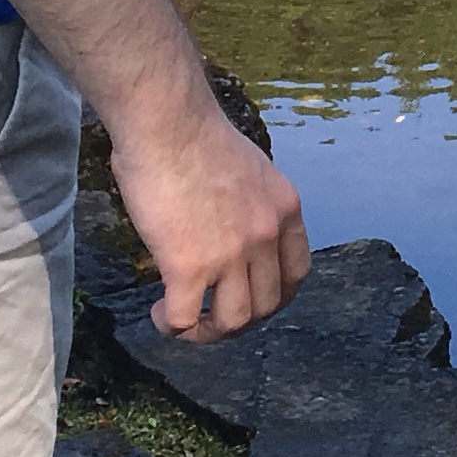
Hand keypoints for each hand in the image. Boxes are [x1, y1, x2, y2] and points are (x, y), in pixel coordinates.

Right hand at [107, 93, 311, 337]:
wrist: (168, 123)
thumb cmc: (195, 133)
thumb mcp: (249, 168)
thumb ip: (249, 203)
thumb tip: (227, 227)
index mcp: (285, 209)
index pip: (296, 272)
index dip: (274, 297)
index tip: (251, 300)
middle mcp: (267, 236)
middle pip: (267, 305)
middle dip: (240, 321)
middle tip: (210, 317)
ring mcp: (232, 254)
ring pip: (233, 322)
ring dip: (208, 333)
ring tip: (184, 322)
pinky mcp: (190, 266)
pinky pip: (186, 319)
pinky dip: (173, 327)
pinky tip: (160, 315)